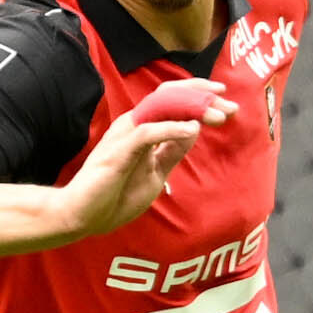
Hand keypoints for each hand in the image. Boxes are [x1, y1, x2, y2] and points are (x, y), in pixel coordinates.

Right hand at [51, 96, 223, 241]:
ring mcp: (124, 135)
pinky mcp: (118, 150)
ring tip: (218, 116)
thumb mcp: (155, 173)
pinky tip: (192, 129)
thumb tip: (194, 130)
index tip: (226, 100)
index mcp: (141, 128)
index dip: (200, 95)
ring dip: (192, 109)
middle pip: (169, 95)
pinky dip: (172, 128)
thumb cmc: (114, 197)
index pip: (172, 100)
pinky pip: (148, 132)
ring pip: (161, 107)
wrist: (82, 216)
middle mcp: (133, 124)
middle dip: (203, 96)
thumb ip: (172, 151)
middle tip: (230, 106)